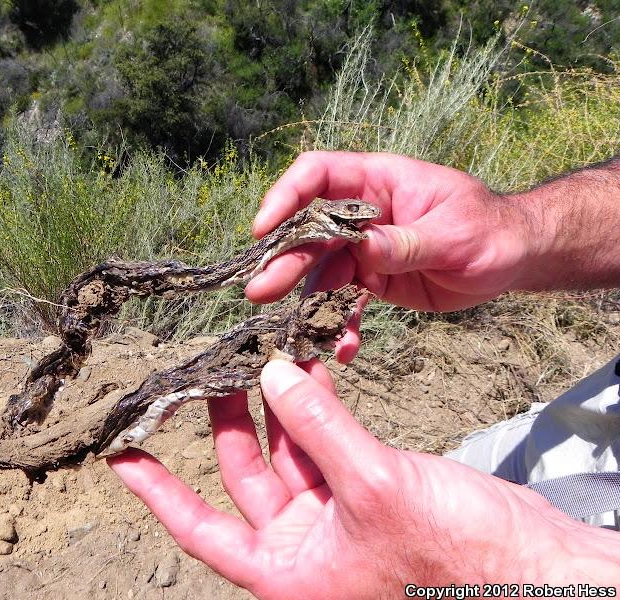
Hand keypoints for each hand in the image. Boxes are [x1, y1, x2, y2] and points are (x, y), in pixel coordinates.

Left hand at [109, 360, 605, 598]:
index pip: (201, 528)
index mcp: (287, 574)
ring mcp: (335, 521)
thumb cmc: (455, 561)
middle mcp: (303, 549)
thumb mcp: (374, 489)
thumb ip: (318, 428)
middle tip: (210, 372)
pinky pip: (327, 445)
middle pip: (246, 477)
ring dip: (279, 405)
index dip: (158, 491)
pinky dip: (318, 409)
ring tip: (263, 356)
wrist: (531, 570)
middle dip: (228, 422)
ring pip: (289, 452)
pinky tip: (310, 372)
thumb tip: (268, 376)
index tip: (121, 455)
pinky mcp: (366, 495)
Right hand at [246, 151, 531, 360]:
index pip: (318, 175)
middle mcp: (364, 213)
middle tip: (259, 289)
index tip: (264, 228)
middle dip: (285, 259)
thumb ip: (406, 242)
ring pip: (322, 270)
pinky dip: (341, 324)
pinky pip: (347, 301)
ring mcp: (365, 248)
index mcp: (379, 182)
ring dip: (305, 299)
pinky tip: (342, 349)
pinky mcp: (373, 280)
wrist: (513, 258)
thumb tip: (363, 249)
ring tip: (292, 330)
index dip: (286, 196)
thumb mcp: (454, 235)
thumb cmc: (491, 231)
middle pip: (310, 230)